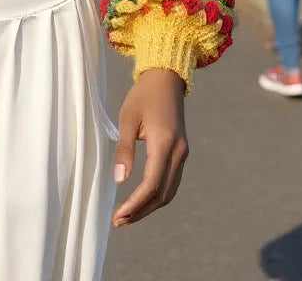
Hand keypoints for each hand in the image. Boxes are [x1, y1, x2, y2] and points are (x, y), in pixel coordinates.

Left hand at [112, 68, 188, 227]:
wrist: (166, 79)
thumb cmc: (143, 96)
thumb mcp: (127, 118)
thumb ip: (124, 149)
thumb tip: (119, 180)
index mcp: (165, 142)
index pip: (152, 184)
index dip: (135, 204)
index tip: (118, 215)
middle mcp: (179, 152)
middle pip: (163, 194)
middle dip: (141, 211)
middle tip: (119, 222)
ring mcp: (183, 153)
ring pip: (169, 191)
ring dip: (149, 206)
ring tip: (127, 216)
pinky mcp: (181, 152)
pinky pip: (172, 182)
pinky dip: (157, 195)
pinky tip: (141, 200)